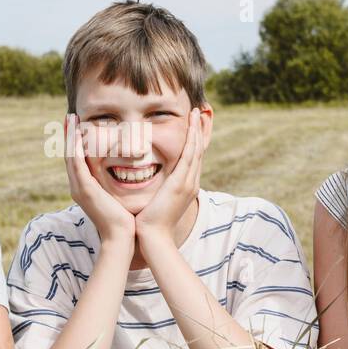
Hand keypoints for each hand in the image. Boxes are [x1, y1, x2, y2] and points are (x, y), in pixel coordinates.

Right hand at [64, 113, 135, 244]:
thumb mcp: (115, 197)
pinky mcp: (85, 190)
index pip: (77, 160)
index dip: (75, 142)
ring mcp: (79, 188)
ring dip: (70, 137)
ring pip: (70, 157)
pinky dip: (76, 149)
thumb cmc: (123, 219)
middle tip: (69, 116)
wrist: (121, 236)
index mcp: (84, 188)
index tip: (77, 125)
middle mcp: (77, 186)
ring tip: (70, 119)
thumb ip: (114, 185)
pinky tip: (77, 136)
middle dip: (69, 135)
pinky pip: (77, 165)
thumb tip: (124, 173)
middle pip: (69, 155)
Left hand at [135, 108, 203, 244]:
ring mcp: (188, 182)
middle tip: (198, 112)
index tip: (191, 125)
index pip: (192, 158)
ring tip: (197, 113)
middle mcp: (191, 182)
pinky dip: (192, 139)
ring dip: (197, 130)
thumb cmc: (150, 222)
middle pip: (198, 150)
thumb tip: (149, 182)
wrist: (153, 237)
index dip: (193, 140)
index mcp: (185, 186)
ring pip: (196, 150)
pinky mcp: (181, 183)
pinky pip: (190, 155)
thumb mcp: (157, 201)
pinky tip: (191, 126)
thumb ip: (157, 190)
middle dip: (198, 131)